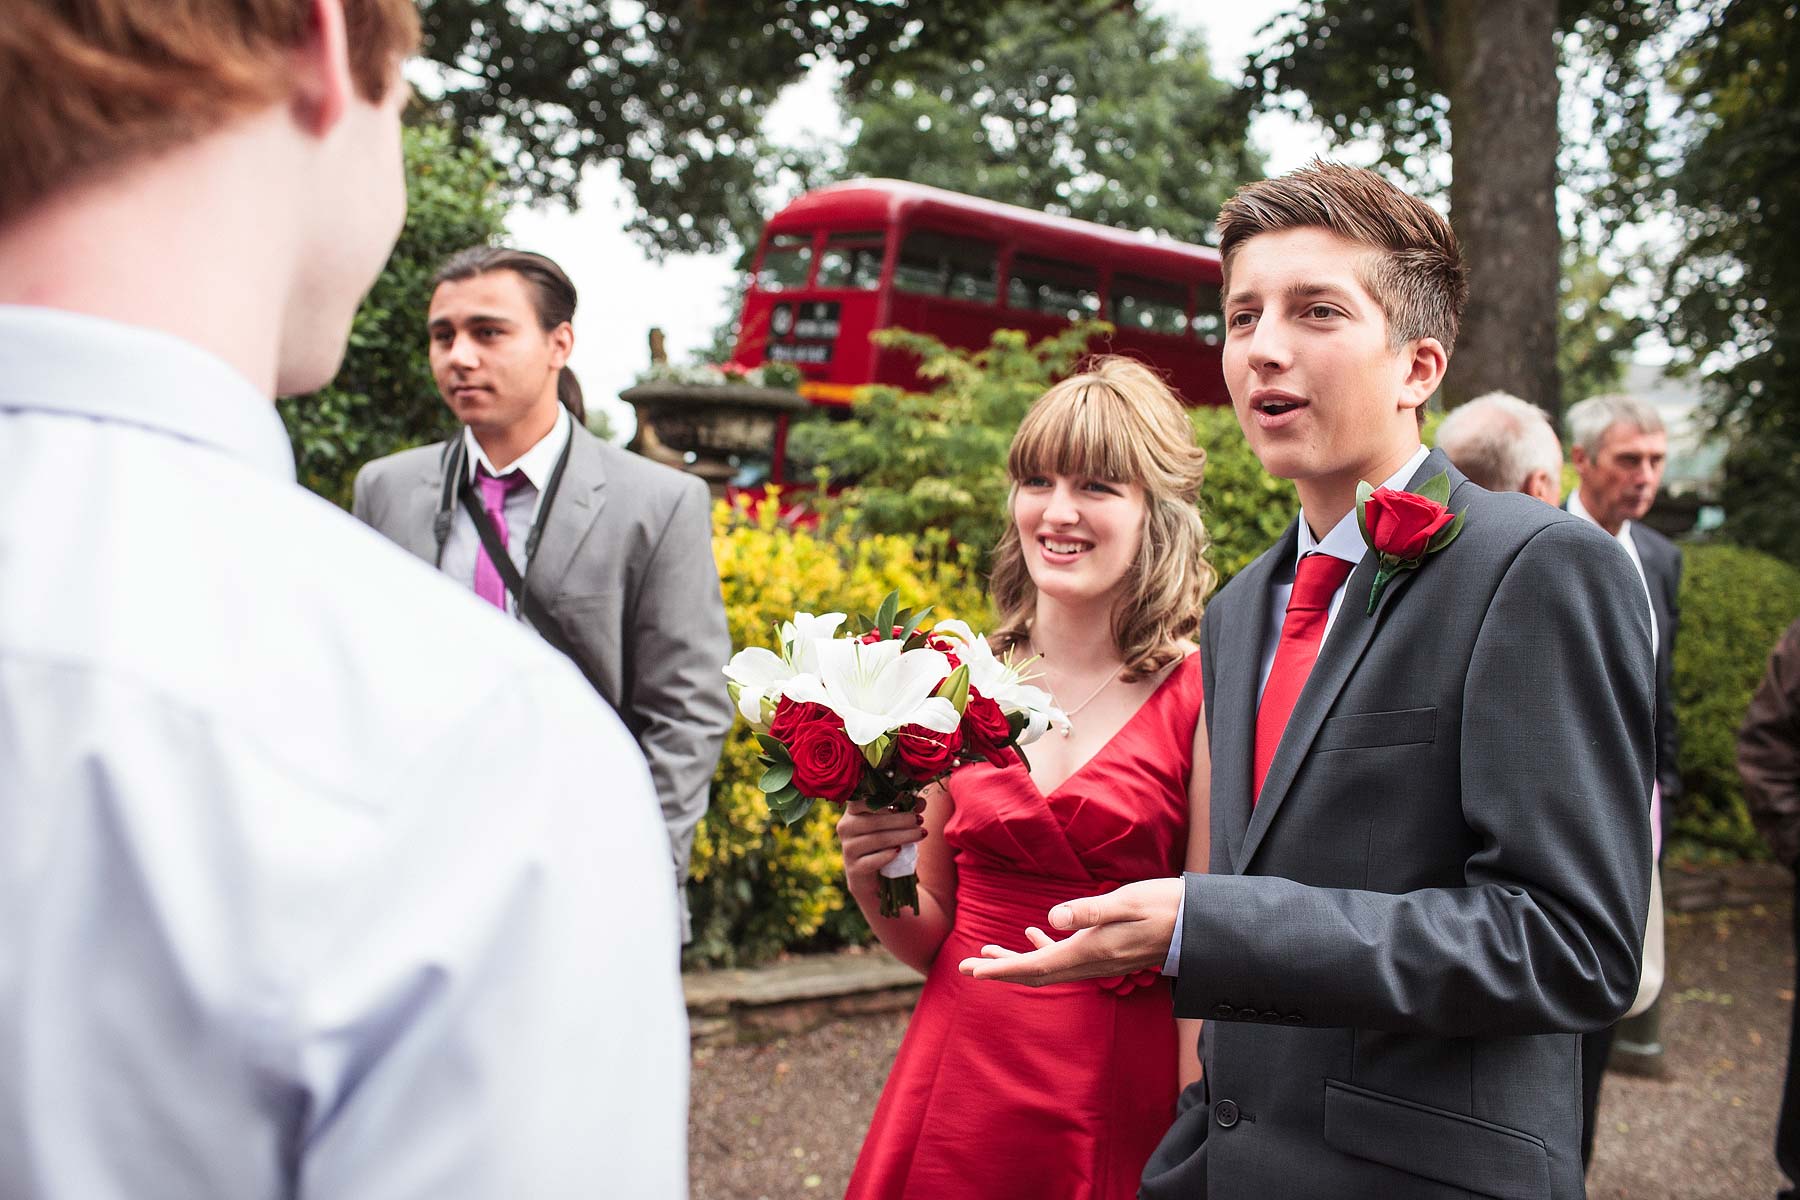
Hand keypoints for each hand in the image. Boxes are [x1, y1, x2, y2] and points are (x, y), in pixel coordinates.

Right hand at [836, 797, 925, 904]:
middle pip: (874, 822)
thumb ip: (903, 810)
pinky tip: (899, 851)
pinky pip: (871, 861)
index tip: (905, 800)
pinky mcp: (854, 869)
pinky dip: (886, 855)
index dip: (884, 800)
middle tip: (920, 819)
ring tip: (921, 833)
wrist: (869, 875)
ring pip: (876, 840)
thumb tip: (921, 802)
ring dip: (901, 836)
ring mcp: (848, 849)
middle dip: (900, 820)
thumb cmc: (881, 843)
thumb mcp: (890, 824)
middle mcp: (845, 828)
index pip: (862, 801)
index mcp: (852, 813)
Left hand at [957, 877, 1182, 985]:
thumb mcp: (1126, 902)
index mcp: (1090, 951)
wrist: (1198, 925)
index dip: (1002, 969)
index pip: (1036, 966)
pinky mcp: (1106, 953)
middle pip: (1036, 973)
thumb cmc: (1164, 906)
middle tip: (967, 967)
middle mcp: (1092, 963)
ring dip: (1017, 961)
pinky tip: (1035, 933)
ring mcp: (1099, 961)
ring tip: (987, 953)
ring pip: (1048, 967)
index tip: (972, 970)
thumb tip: (1051, 917)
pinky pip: (1066, 958)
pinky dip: (1044, 949)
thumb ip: (1090, 911)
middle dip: (1000, 970)